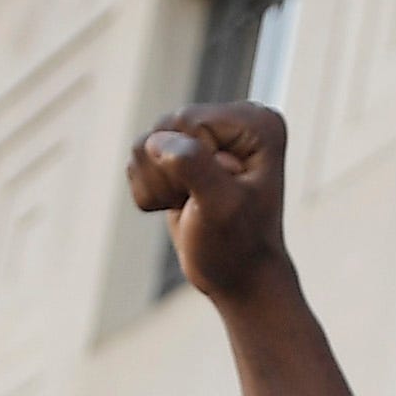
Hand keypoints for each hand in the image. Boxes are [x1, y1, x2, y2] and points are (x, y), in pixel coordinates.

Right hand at [130, 102, 289, 301]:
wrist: (237, 276)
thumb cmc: (236, 247)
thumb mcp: (220, 208)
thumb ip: (194, 165)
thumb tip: (157, 140)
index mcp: (256, 123)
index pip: (187, 121)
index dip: (185, 162)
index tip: (210, 195)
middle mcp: (235, 119)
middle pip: (163, 127)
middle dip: (168, 174)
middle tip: (198, 204)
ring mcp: (208, 134)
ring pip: (144, 143)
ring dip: (156, 185)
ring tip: (190, 205)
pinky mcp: (185, 151)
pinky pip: (140, 157)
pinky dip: (150, 189)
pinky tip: (179, 204)